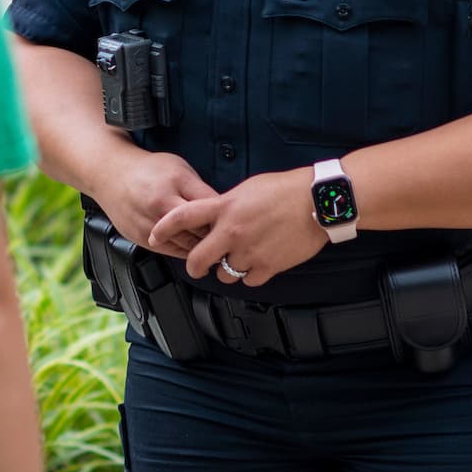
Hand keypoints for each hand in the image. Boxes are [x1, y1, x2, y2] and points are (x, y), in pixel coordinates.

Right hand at [85, 149, 216, 256]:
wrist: (109, 174)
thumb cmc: (147, 170)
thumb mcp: (179, 168)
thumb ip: (200, 189)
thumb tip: (223, 210)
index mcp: (177, 182)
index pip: (212, 206)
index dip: (226, 215)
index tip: (232, 219)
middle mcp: (162, 203)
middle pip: (201, 229)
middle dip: (216, 234)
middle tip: (226, 236)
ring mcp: (151, 223)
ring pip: (188, 245)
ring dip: (202, 246)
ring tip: (212, 244)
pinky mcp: (141, 238)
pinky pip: (172, 252)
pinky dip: (185, 250)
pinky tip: (191, 245)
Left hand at [156, 167, 328, 287]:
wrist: (318, 201)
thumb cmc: (285, 189)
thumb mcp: (247, 189)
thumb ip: (226, 205)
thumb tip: (216, 215)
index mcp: (224, 208)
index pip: (182, 217)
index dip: (163, 228)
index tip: (154, 236)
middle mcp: (232, 232)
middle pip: (198, 260)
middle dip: (195, 266)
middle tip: (198, 266)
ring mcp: (249, 252)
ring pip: (224, 275)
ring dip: (228, 270)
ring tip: (239, 259)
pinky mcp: (268, 266)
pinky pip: (249, 281)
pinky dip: (252, 276)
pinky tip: (259, 263)